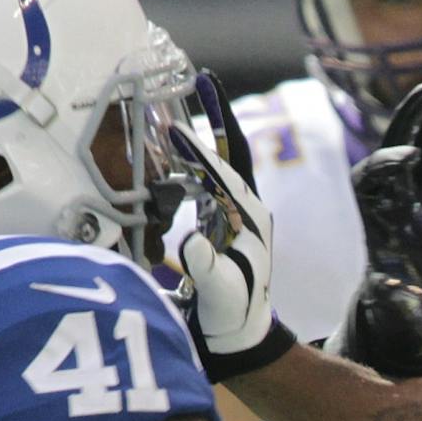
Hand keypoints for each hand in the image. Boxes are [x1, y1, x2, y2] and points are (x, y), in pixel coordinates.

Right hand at [172, 71, 294, 380]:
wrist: (239, 340)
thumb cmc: (230, 318)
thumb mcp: (219, 293)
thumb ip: (206, 268)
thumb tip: (191, 242)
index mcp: (248, 219)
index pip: (224, 170)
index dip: (200, 146)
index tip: (174, 124)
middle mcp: (247, 211)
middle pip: (231, 153)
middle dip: (218, 117)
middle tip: (204, 81)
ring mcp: (237, 216)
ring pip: (221, 164)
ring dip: (205, 135)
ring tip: (187, 104)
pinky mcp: (223, 225)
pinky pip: (209, 182)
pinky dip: (193, 162)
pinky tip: (173, 152)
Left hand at [328, 76, 421, 379]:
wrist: (420, 321)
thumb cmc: (405, 319)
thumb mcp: (400, 315)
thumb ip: (394, 302)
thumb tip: (387, 287)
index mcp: (378, 226)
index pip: (371, 180)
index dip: (386, 163)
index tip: (411, 159)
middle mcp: (399, 209)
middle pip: (398, 152)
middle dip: (410, 121)